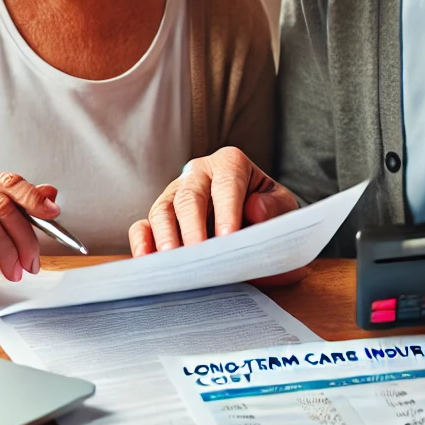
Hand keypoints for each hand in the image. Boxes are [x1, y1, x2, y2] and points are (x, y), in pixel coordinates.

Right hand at [129, 146, 298, 255]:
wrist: (255, 223)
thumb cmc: (267, 211)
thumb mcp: (282, 205)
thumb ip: (274, 206)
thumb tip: (254, 209)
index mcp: (230, 164)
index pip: (227, 184)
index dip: (227, 211)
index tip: (229, 238)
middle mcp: (197, 174)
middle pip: (189, 196)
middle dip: (193, 226)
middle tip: (198, 254)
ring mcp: (174, 195)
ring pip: (162, 209)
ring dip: (165, 236)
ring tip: (171, 260)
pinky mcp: (159, 217)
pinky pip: (143, 225)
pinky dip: (142, 242)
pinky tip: (147, 260)